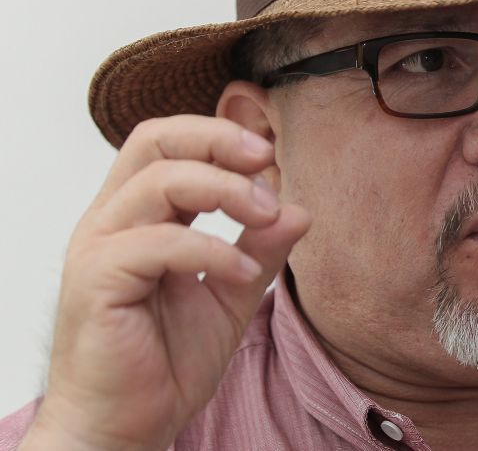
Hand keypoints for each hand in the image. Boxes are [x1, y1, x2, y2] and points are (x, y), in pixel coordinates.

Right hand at [20, 115, 310, 450]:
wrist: (126, 426)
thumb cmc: (166, 361)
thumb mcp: (231, 295)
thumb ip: (261, 250)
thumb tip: (300, 208)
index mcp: (137, 215)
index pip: (166, 142)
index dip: (218, 135)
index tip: (269, 156)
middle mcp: (111, 221)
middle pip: (153, 141)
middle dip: (217, 139)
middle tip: (267, 161)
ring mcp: (98, 248)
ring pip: (159, 182)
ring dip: (225, 190)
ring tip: (266, 217)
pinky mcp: (96, 282)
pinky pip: (158, 242)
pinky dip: (211, 248)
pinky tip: (243, 271)